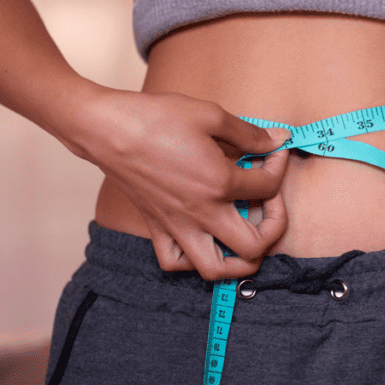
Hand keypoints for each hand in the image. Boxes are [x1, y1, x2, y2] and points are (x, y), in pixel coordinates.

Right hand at [67, 89, 290, 279]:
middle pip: (254, 246)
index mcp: (219, 184)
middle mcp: (200, 213)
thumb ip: (250, 133)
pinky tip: (205, 236)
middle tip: (271, 202)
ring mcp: (177, 226)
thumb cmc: (156, 118)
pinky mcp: (156, 227)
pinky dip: (194, 259)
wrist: (106, 127)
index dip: (279, 166)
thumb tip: (279, 140)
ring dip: (239, 259)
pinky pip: (176, 262)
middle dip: (275, 227)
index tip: (274, 151)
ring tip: (245, 233)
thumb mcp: (211, 115)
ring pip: (216, 269)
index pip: (268, 187)